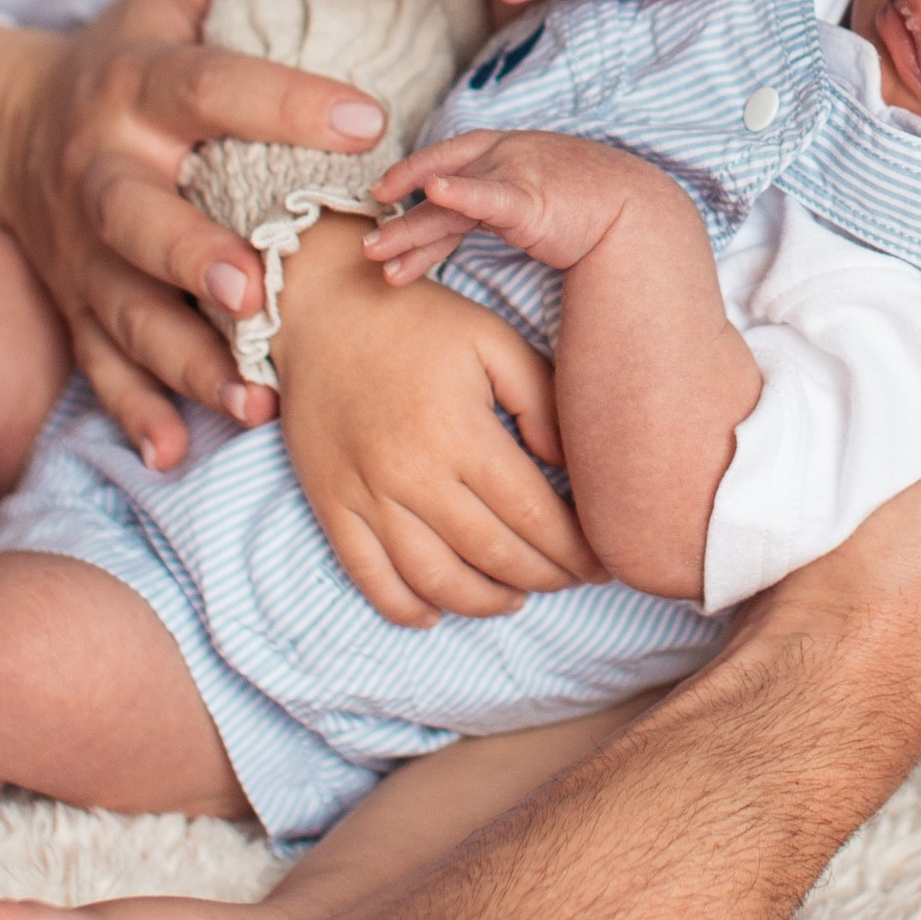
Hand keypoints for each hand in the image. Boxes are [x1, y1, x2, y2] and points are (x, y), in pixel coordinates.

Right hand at [0, 0, 383, 466]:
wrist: (4, 128)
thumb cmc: (127, 51)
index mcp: (136, 85)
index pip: (210, 88)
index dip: (284, 101)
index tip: (367, 116)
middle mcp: (101, 171)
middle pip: (140, 219)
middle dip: (192, 257)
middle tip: (252, 291)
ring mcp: (81, 251)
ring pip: (126, 312)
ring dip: (184, 360)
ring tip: (252, 399)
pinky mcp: (73, 306)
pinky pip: (98, 368)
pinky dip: (134, 413)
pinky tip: (178, 451)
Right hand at [274, 215, 599, 625]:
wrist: (319, 307)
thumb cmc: (418, 319)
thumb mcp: (493, 340)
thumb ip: (541, 401)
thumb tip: (570, 466)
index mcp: (460, 432)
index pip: (533, 515)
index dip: (574, 549)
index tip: (601, 562)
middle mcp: (412, 474)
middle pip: (493, 555)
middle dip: (546, 577)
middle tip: (575, 580)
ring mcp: (366, 495)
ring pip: (435, 580)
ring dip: (485, 602)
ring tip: (518, 598)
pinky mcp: (330, 504)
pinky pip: (369, 577)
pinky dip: (405, 608)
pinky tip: (437, 612)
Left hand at [365, 128, 659, 282]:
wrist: (645, 213)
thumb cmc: (598, 210)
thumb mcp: (542, 201)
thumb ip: (506, 205)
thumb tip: (477, 224)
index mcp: (510, 152)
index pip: (449, 164)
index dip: (414, 179)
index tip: (383, 199)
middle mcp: (507, 155)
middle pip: (438, 182)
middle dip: (401, 213)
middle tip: (367, 244)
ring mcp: (516, 173)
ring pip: (447, 203)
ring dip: (410, 230)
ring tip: (377, 257)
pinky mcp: (530, 199)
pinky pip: (486, 197)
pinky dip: (459, 194)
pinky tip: (433, 193)